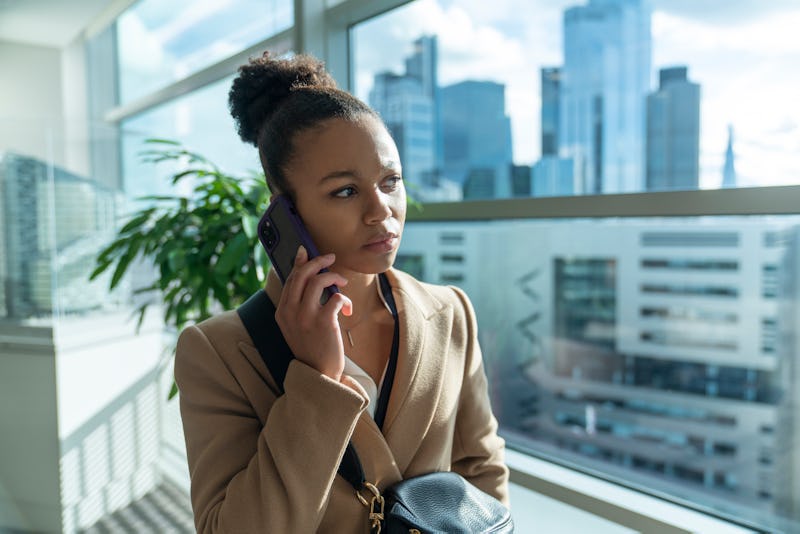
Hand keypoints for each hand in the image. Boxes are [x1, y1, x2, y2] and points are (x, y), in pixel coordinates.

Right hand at [274, 246, 352, 380]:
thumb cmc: (311, 347)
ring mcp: (306, 317)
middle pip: (302, 275)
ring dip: (334, 277)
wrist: (318, 373)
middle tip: (330, 258)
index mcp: (282, 311)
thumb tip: (305, 277)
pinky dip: (344, 299)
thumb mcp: (297, 325)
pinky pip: (335, 297)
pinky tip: (346, 308)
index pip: (290, 279)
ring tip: (342, 283)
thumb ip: (298, 303)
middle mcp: (290, 312)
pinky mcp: (323, 322)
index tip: (306, 251)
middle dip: (318, 261)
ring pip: (318, 281)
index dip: (300, 263)